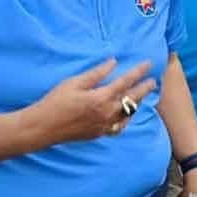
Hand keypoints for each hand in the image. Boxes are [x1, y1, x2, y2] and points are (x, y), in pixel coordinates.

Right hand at [25, 59, 155, 144]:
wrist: (43, 128)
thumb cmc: (55, 102)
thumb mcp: (74, 83)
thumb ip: (96, 73)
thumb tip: (113, 62)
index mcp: (101, 98)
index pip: (126, 81)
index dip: (138, 72)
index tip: (148, 64)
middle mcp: (107, 113)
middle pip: (132, 98)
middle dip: (144, 88)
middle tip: (153, 81)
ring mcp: (105, 125)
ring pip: (129, 113)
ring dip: (137, 103)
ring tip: (143, 95)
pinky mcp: (100, 134)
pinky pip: (120, 126)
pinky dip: (127, 118)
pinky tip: (127, 114)